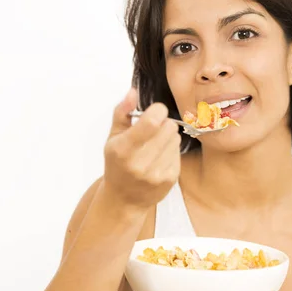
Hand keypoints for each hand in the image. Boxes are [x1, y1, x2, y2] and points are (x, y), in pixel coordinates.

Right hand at [102, 88, 180, 210]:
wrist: (124, 199)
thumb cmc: (117, 163)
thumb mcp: (113, 137)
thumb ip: (122, 111)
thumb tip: (134, 91)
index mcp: (123, 150)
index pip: (153, 121)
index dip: (157, 111)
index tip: (153, 113)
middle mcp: (140, 163)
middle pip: (169, 127)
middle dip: (163, 123)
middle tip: (153, 130)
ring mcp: (156, 173)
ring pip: (176, 138)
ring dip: (167, 137)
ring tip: (153, 146)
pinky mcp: (170, 179)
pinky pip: (178, 152)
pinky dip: (170, 151)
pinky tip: (158, 158)